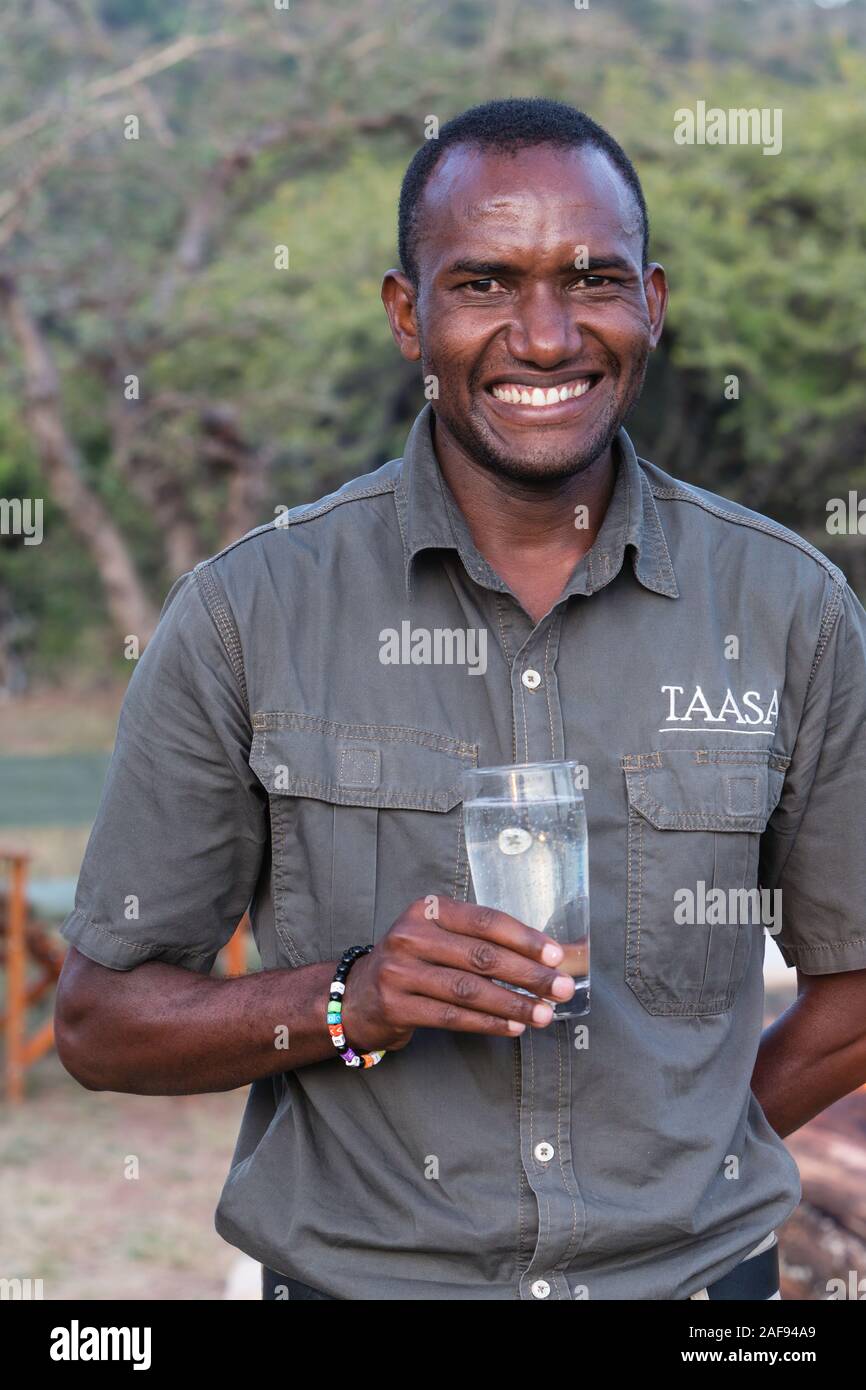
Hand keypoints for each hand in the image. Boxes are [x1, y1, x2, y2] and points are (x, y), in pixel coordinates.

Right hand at [340, 897, 575, 1053]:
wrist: (359, 996)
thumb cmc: (417, 962)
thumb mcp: (443, 938)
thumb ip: (489, 941)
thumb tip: (556, 954)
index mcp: (428, 909)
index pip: (485, 921)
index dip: (524, 938)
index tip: (557, 956)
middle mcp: (410, 935)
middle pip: (481, 956)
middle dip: (528, 974)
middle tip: (562, 988)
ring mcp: (399, 971)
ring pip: (469, 990)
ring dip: (513, 1003)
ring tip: (545, 1014)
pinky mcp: (396, 1006)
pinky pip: (453, 1017)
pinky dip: (489, 1023)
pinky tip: (514, 1027)